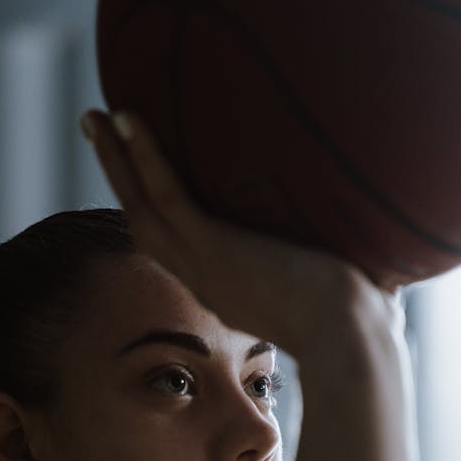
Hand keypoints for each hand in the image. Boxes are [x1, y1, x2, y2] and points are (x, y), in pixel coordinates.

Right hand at [80, 108, 404, 360]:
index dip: (151, 205)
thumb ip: (328, 258)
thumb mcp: (332, 286)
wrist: (354, 345)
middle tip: (97, 130)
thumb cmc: (360, 323)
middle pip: (143, 221)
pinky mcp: (217, 252)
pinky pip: (169, 196)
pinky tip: (129, 119)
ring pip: (143, 207)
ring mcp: (206, 267)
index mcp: (226, 287)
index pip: (177, 242)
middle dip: (118, 176)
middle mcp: (205, 279)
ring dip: (115, 160)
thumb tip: (366, 237)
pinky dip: (144, 158)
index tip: (140, 171)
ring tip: (93, 116)